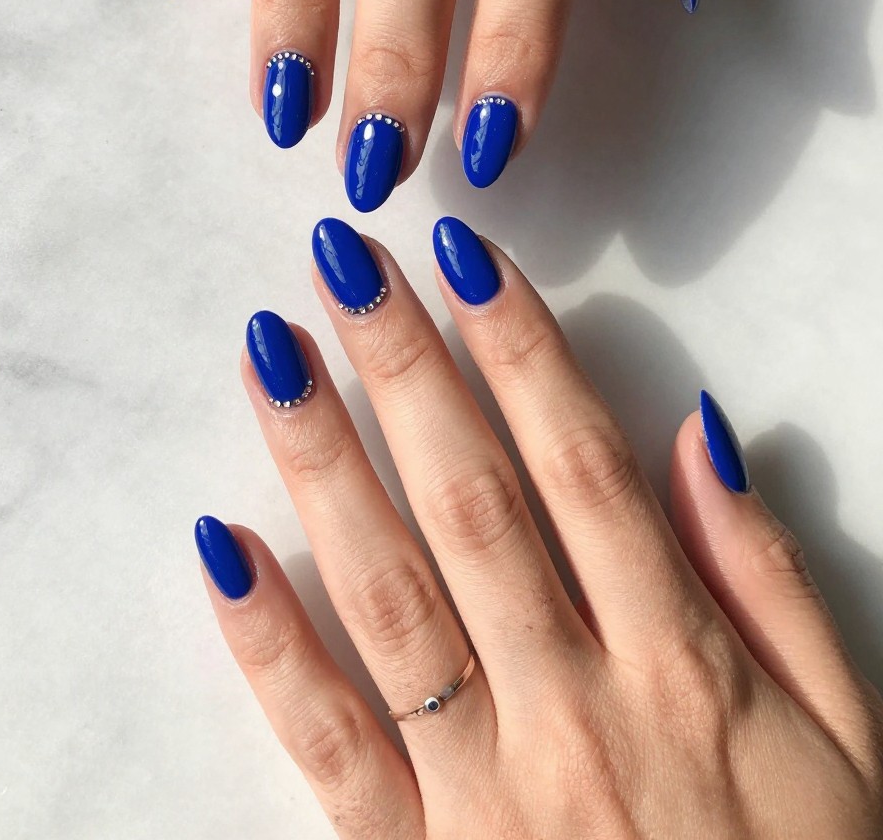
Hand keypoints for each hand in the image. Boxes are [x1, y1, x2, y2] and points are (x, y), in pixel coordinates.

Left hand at [194, 217, 882, 837]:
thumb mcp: (843, 735)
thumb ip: (767, 578)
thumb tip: (697, 430)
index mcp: (679, 663)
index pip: (582, 465)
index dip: (522, 348)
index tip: (466, 256)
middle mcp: (573, 704)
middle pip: (472, 500)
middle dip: (404, 366)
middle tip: (345, 259)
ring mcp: (481, 787)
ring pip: (389, 591)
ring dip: (323, 460)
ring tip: (270, 351)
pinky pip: (328, 740)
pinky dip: (270, 641)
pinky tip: (221, 544)